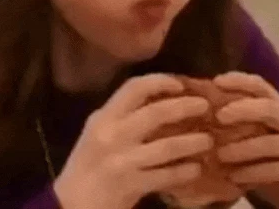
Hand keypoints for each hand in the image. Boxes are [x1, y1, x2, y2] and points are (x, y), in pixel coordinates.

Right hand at [53, 74, 213, 208]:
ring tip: (208, 141)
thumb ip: (121, 118)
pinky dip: (183, 172)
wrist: (71, 204)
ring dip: (191, 142)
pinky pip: (165, 176)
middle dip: (183, 107)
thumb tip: (159, 102)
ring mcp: (121, 160)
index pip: (133, 87)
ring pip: (165, 147)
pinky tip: (195, 169)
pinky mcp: (130, 185)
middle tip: (204, 106)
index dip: (160, 82)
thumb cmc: (87, 166)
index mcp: (103, 117)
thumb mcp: (97, 134)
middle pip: (155, 113)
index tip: (180, 84)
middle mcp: (111, 134)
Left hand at [212, 72, 278, 208]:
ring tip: (220, 155)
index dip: (240, 81)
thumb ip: (236, 117)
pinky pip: (276, 169)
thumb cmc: (267, 155)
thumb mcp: (252, 132)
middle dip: (242, 110)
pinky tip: (234, 177)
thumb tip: (200, 103)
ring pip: (271, 143)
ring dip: (242, 148)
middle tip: (219, 116)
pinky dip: (252, 172)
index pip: (261, 85)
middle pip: (270, 108)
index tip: (216, 82)